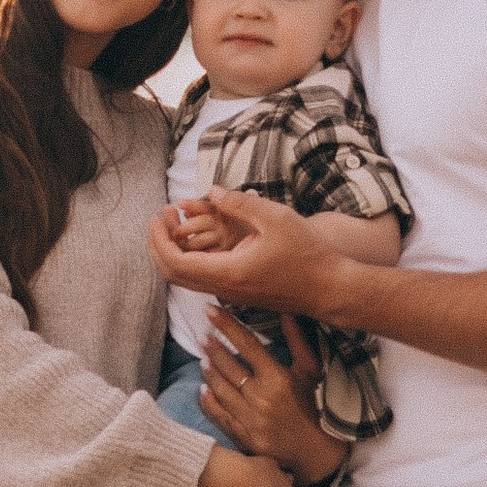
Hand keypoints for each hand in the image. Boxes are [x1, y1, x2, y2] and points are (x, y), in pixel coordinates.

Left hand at [149, 189, 344, 318]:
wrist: (330, 288)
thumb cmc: (307, 254)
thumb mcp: (275, 218)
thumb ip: (240, 203)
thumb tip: (213, 192)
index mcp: (228, 272)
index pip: (176, 262)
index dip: (159, 239)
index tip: (157, 216)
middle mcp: (225, 289)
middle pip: (173, 275)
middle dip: (160, 245)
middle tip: (162, 217)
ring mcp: (231, 294)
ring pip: (187, 280)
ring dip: (174, 252)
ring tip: (176, 224)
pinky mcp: (240, 293)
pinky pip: (202, 280)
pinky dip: (190, 260)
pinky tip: (199, 238)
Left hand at [200, 315, 348, 486]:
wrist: (314, 451)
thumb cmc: (312, 405)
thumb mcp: (310, 371)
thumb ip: (298, 340)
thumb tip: (288, 311)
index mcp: (278, 377)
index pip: (247, 344)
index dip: (226, 325)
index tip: (210, 310)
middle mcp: (261, 396)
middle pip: (227, 366)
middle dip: (211, 347)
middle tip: (202, 334)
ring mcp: (249, 418)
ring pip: (219, 388)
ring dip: (208, 371)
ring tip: (202, 357)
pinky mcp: (242, 435)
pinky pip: (218, 414)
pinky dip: (207, 400)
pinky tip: (203, 389)